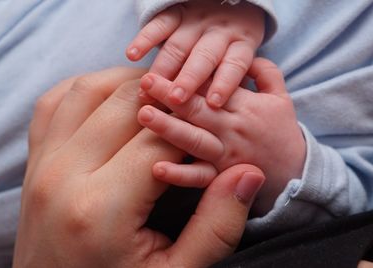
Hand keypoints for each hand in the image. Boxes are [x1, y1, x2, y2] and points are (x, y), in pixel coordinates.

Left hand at [13, 67, 265, 266]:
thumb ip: (216, 226)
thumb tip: (247, 173)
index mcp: (102, 210)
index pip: (158, 140)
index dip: (193, 129)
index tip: (208, 135)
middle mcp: (63, 177)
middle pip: (124, 104)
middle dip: (165, 99)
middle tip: (187, 109)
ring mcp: (41, 165)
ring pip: (88, 90)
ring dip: (128, 84)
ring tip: (158, 98)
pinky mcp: (34, 162)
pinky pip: (54, 103)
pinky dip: (87, 90)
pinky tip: (112, 99)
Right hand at [127, 0, 264, 106]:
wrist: (230, 0)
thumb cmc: (235, 42)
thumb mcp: (245, 54)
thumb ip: (238, 78)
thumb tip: (225, 111)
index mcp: (241, 43)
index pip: (234, 64)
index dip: (224, 83)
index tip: (213, 103)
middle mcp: (219, 32)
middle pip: (204, 57)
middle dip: (188, 79)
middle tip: (175, 99)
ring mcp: (196, 21)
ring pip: (178, 46)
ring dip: (162, 69)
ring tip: (147, 92)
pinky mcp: (177, 12)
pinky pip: (159, 25)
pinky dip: (145, 39)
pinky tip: (132, 55)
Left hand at [137, 58, 305, 214]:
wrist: (296, 172)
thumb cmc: (282, 131)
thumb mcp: (281, 97)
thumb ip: (265, 72)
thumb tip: (245, 57)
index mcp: (244, 105)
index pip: (212, 86)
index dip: (188, 76)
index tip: (164, 66)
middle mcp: (232, 128)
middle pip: (198, 109)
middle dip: (170, 94)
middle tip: (146, 83)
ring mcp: (225, 154)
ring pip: (195, 140)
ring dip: (169, 128)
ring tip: (145, 115)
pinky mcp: (222, 177)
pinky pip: (200, 177)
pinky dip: (180, 174)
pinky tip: (157, 168)